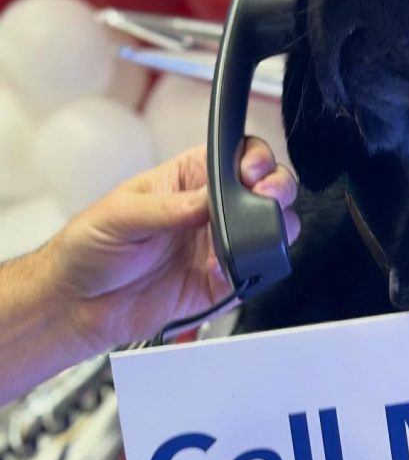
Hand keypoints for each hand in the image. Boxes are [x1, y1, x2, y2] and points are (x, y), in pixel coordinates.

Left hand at [51, 138, 298, 349]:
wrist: (79, 304)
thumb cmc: (90, 248)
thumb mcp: (120, 215)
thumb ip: (168, 208)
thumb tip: (206, 200)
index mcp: (189, 179)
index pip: (237, 155)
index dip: (255, 158)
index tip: (253, 172)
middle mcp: (212, 209)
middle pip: (268, 188)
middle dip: (279, 188)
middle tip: (269, 199)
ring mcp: (222, 245)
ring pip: (274, 229)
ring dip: (277, 229)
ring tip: (255, 237)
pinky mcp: (224, 281)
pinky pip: (255, 273)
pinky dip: (251, 271)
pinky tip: (224, 271)